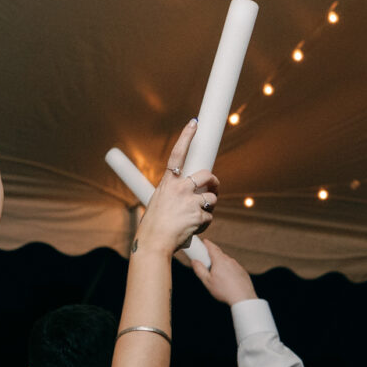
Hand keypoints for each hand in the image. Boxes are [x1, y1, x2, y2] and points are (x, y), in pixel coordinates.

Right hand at [138, 121, 217, 258]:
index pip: (178, 154)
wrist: (154, 243)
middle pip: (206, 175)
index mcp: (167, 183)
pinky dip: (204, 224)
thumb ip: (173, 194)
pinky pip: (209, 217)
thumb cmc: (153, 225)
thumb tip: (188, 195)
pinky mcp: (198, 215)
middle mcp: (180, 188)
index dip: (186, 137)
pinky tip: (193, 228)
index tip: (194, 123)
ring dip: (209, 207)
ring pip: (211, 198)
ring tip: (196, 216)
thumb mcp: (158, 202)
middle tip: (214, 188)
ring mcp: (190, 201)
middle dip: (214, 181)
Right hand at [186, 236, 253, 306]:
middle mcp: (229, 260)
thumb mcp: (207, 281)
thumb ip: (199, 270)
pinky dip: (229, 269)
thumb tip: (194, 262)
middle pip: (220, 254)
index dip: (207, 244)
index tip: (204, 241)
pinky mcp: (242, 272)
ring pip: (227, 261)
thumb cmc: (224, 290)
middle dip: (213, 253)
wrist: (243, 297)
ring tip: (217, 273)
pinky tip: (227, 279)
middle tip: (207, 257)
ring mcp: (237, 265)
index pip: (212, 247)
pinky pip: (233, 267)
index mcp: (219, 261)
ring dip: (221, 263)